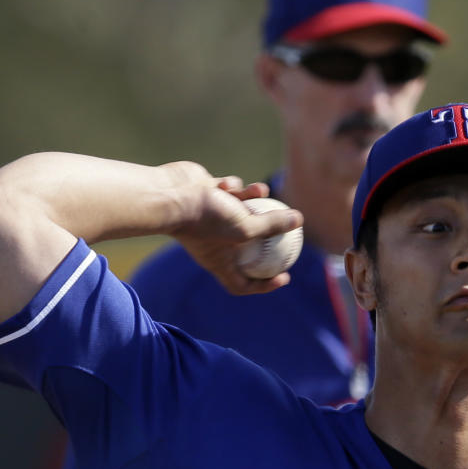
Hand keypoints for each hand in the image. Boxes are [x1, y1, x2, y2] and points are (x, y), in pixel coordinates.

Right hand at [170, 175, 303, 294]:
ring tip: (261, 190)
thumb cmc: (205, 219)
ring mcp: (211, 217)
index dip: (265, 285)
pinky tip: (229, 183)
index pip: (242, 284)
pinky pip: (229, 189)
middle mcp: (215, 242)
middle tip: (290, 231)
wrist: (168, 195)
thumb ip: (273, 225)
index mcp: (219, 261)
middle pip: (247, 246)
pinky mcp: (207, 194)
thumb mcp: (245, 227)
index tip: (284, 276)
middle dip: (267, 237)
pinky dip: (233, 186)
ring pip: (242, 210)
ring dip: (253, 199)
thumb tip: (299, 220)